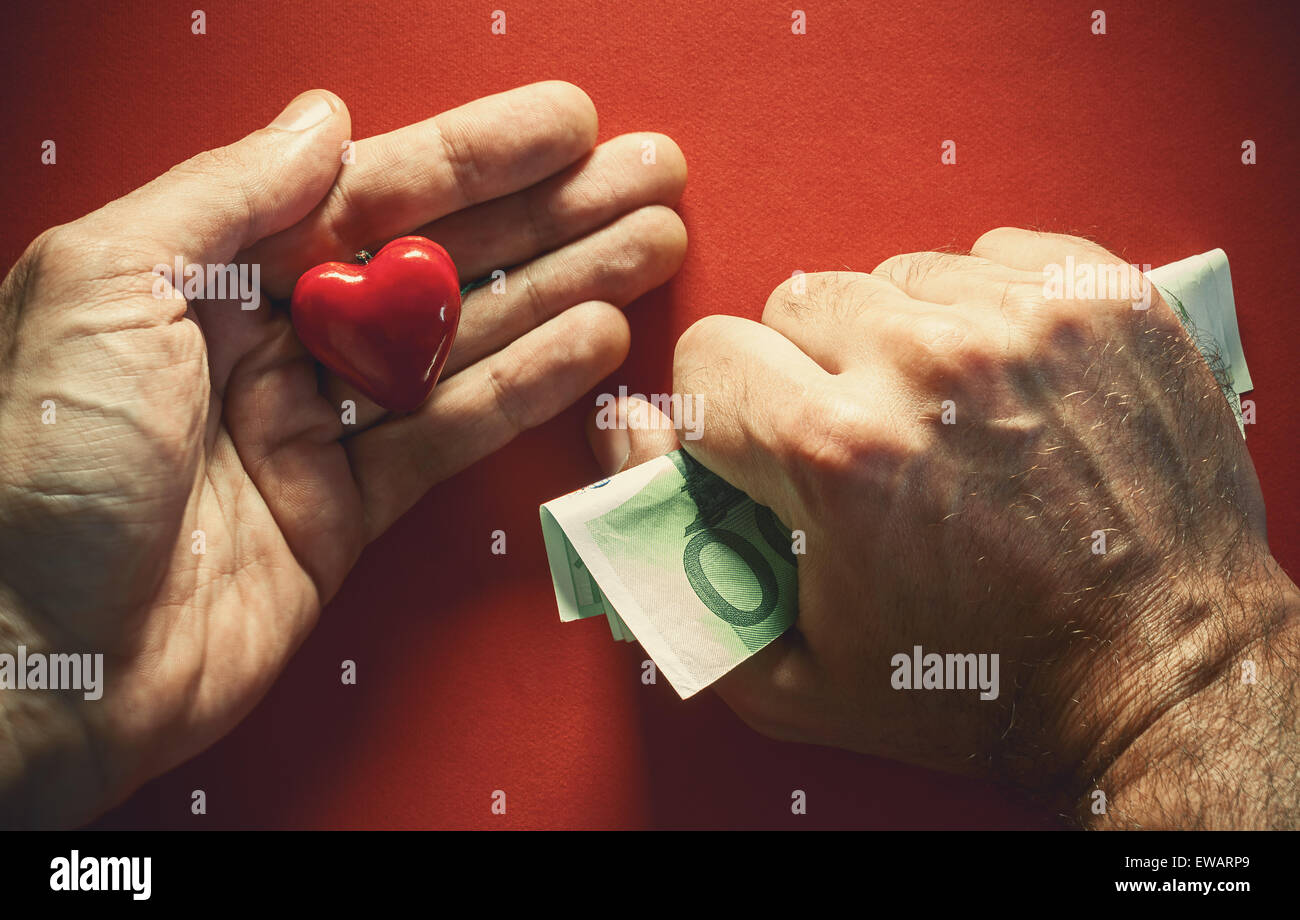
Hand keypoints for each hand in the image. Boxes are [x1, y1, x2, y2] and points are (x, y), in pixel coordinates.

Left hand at [0, 81, 686, 826]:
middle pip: (438, 259)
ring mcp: (313, 426)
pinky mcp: (344, 510)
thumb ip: (226, 197)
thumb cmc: (35, 466)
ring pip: (463, 342)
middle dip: (549, 215)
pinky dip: (525, 388)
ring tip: (649, 246)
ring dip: (562, 289)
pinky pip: (448, 436)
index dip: (478, 154)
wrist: (30, 659)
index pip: (370, 190)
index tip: (569, 124)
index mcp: (208, 271)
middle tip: (649, 178)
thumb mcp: (106, 285)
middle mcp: (269, 339)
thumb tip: (324, 121)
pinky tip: (593, 342)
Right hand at [590, 228, 1298, 827]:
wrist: (1162, 673)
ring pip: (886, 275)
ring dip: (892, 339)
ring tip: (940, 420)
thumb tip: (625, 433)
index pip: (704, 358)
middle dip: (802, 372)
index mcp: (834, 452)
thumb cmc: (975, 687)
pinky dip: (976, 307)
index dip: (719, 412)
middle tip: (858, 446)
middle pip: (791, 303)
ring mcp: (1019, 321)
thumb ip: (671, 564)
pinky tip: (1001, 383)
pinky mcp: (1096, 298)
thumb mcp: (790, 682)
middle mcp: (922, 366)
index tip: (758, 451)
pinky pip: (984, 253)